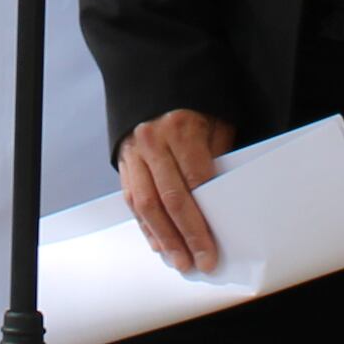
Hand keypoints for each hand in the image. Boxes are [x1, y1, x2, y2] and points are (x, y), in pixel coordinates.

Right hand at [118, 107, 238, 272]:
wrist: (154, 81)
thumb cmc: (195, 104)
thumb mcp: (216, 122)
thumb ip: (217, 158)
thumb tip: (220, 201)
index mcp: (180, 129)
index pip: (195, 183)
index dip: (203, 219)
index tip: (213, 245)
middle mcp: (153, 141)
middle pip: (170, 199)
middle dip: (185, 236)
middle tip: (199, 261)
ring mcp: (134, 152)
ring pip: (146, 204)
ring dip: (163, 237)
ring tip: (178, 259)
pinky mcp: (123, 162)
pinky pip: (132, 199)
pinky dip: (146, 224)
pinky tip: (158, 243)